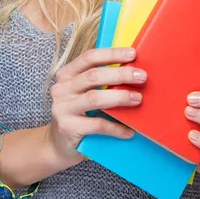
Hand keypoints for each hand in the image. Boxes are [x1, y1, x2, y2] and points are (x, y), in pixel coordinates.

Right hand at [45, 46, 146, 167]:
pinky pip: (97, 125)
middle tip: (141, 76)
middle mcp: (61, 89)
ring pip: (95, 97)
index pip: (89, 57)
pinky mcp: (68, 128)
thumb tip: (131, 70)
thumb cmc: (77, 114)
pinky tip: (129, 130)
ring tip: (137, 98)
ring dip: (119, 97)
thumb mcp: (81, 93)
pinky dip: (116, 127)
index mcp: (66, 75)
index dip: (111, 54)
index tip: (132, 54)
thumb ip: (98, 81)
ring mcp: (63, 108)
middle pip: (93, 76)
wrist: (58, 145)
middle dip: (120, 74)